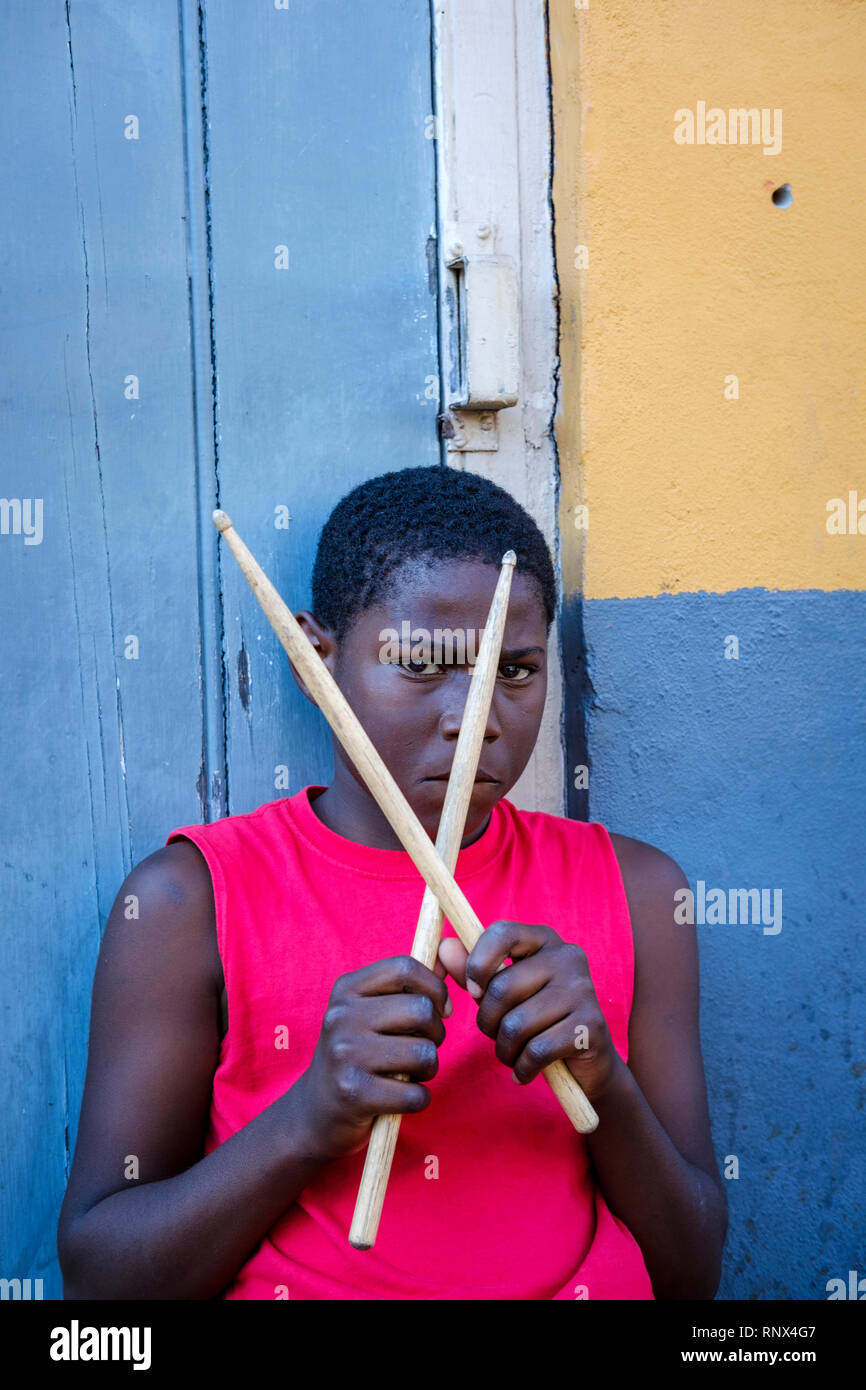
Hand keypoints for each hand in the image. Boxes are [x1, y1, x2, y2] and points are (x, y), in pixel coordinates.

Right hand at [296, 956, 451, 1162]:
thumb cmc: (356, 1055)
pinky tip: (400, 1098)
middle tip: (423, 1047)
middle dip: (436, 1033)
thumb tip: (451, 949)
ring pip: (424, 1053)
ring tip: (410, 1073)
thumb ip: (410, 984)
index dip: (434, 987)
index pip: (404, 967)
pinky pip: (415, 1094)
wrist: (314, 1112)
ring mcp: (345, 1055)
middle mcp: (341, 1017)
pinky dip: (418, 1099)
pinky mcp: (353, 1094)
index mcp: (346, 989)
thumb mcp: (370, 1012)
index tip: (440, 1009)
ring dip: (429, 1069)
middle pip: (421, 1010)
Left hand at [438, 921, 618, 1102]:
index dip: (478, 964)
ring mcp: (583, 990)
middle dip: (488, 1023)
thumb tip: (445, 947)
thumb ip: (475, 970)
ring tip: (513, 1055)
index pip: (502, 933)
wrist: (589, 1063)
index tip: (473, 992)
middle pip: (502, 988)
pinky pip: (536, 1051)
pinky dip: (522, 1068)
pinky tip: (525, 1071)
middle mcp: (568, 957)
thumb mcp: (506, 992)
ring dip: (505, 1051)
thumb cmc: (539, 1020)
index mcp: (545, 940)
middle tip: (498, 1036)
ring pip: (516, 1024)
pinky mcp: (590, 1026)